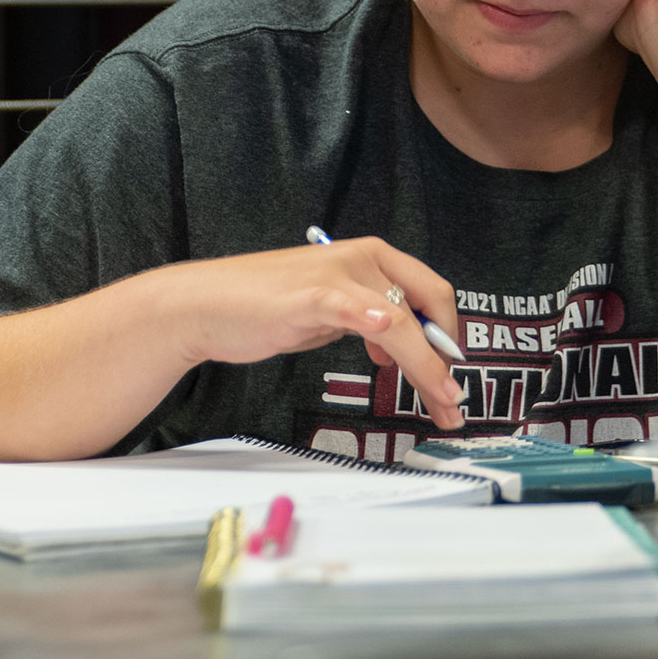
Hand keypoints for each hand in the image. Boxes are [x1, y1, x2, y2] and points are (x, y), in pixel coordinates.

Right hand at [163, 236, 466, 430]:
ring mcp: (336, 274)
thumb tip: (400, 347)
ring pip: (400, 321)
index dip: (449, 334)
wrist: (205, 306)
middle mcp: (361, 258)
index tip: (452, 373)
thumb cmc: (265, 308)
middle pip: (427, 304)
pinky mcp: (310, 295)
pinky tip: (383, 335)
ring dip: (425, 366)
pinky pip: (351, 306)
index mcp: (371, 257)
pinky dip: (371, 318)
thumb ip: (367, 320)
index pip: (431, 291)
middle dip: (446, 357)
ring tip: (437, 400)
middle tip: (451, 398)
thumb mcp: (331, 310)